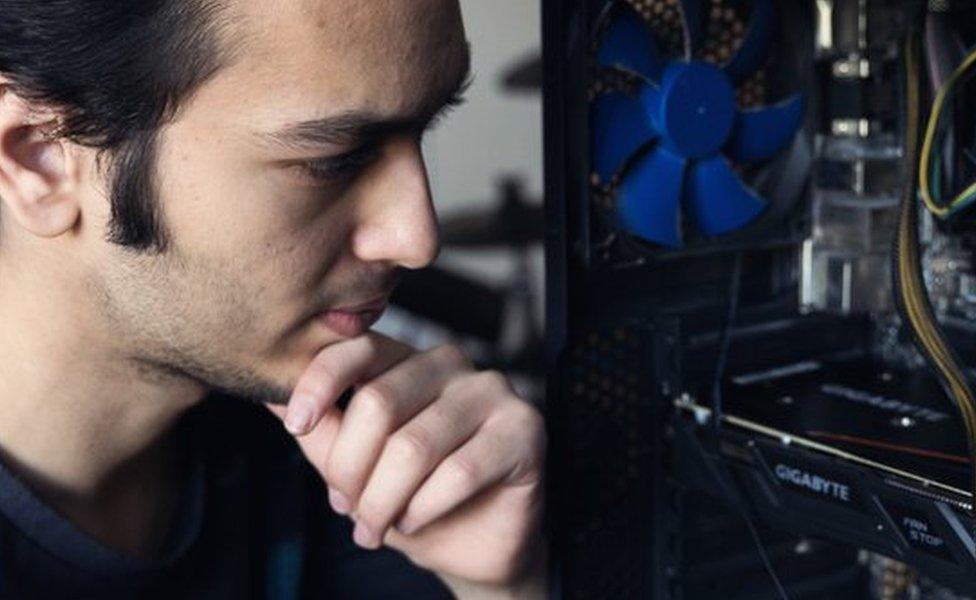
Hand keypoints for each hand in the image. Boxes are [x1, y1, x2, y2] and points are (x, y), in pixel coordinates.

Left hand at [264, 333, 547, 592]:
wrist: (474, 549)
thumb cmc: (414, 500)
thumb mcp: (357, 468)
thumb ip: (323, 432)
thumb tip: (266, 393)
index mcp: (409, 361)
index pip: (359, 349)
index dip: (320, 383)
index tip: (295, 426)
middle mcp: (452, 365)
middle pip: (380, 403)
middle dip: (351, 470)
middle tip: (347, 509)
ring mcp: (492, 392)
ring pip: (415, 445)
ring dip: (383, 501)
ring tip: (375, 528)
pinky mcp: (524, 430)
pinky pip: (460, 470)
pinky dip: (426, 508)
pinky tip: (416, 521)